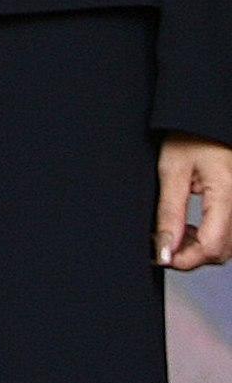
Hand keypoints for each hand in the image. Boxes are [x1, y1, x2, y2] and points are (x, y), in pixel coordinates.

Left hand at [159, 135, 231, 268]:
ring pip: (226, 247)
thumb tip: (165, 249)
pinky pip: (229, 236)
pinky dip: (209, 239)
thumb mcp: (172, 171)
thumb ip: (169, 212)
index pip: (212, 246)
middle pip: (221, 251)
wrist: (209, 124)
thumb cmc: (191, 138)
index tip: (159, 256)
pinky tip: (189, 229)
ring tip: (173, 232)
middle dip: (189, 255)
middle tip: (160, 244)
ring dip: (199, 248)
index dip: (184, 258)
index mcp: (227, 195)